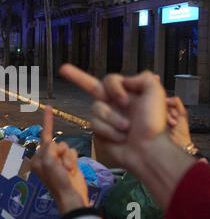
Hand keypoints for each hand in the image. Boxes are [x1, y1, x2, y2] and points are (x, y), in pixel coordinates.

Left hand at [31, 106, 88, 213]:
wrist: (72, 197)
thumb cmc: (58, 182)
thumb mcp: (49, 163)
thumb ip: (49, 149)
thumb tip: (52, 143)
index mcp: (38, 159)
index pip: (43, 137)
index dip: (47, 121)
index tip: (48, 107)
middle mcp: (46, 159)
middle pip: (57, 142)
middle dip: (61, 152)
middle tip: (62, 167)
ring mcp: (58, 161)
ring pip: (66, 147)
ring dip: (69, 158)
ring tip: (68, 170)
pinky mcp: (69, 163)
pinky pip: (73, 152)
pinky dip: (74, 160)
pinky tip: (73, 170)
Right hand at [60, 64, 195, 208]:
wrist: (149, 149)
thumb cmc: (153, 122)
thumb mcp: (155, 93)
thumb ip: (143, 77)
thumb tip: (124, 80)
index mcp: (125, 93)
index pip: (109, 80)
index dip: (114, 88)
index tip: (124, 100)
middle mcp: (112, 103)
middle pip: (90, 85)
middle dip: (75, 75)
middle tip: (63, 69)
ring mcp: (104, 118)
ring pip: (95, 109)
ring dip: (112, 119)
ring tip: (126, 129)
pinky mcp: (98, 132)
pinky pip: (95, 125)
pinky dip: (109, 131)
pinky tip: (120, 137)